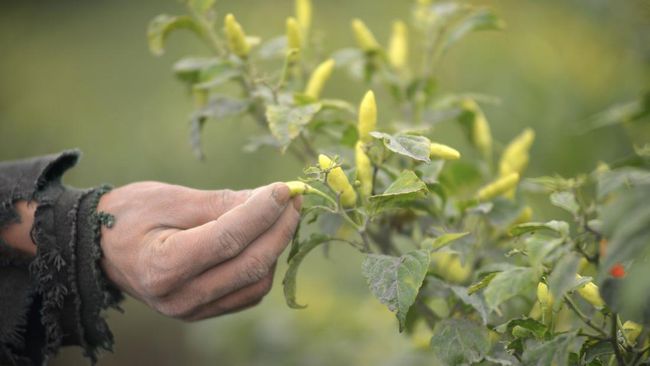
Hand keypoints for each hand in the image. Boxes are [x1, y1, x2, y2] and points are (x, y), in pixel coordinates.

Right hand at [97, 181, 300, 320]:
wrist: (100, 248)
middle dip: (279, 229)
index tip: (284, 188)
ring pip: (255, 283)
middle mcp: (179, 298)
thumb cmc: (130, 215)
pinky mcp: (203, 312)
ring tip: (280, 214)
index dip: (262, 212)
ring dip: (275, 247)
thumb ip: (222, 202)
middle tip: (293, 198)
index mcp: (162, 266)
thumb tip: (271, 198)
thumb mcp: (171, 199)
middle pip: (249, 265)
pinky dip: (263, 264)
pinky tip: (264, 237)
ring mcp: (192, 310)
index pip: (228, 239)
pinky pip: (247, 292)